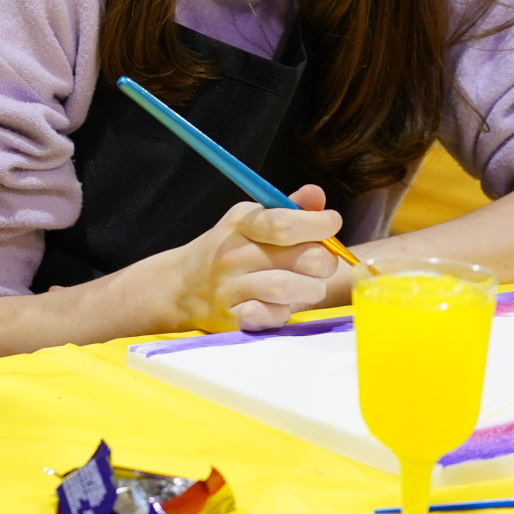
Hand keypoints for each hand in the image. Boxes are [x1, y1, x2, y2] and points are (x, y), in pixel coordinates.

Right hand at [167, 184, 341, 332]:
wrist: (181, 285)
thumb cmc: (228, 250)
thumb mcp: (250, 221)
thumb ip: (288, 211)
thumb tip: (317, 196)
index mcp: (241, 224)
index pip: (286, 223)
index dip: (320, 224)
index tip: (332, 223)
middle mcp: (234, 254)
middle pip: (302, 258)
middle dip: (325, 262)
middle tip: (321, 264)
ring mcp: (230, 288)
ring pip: (289, 289)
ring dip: (311, 289)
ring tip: (307, 286)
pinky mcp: (232, 318)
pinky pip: (271, 317)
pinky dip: (283, 313)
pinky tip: (279, 306)